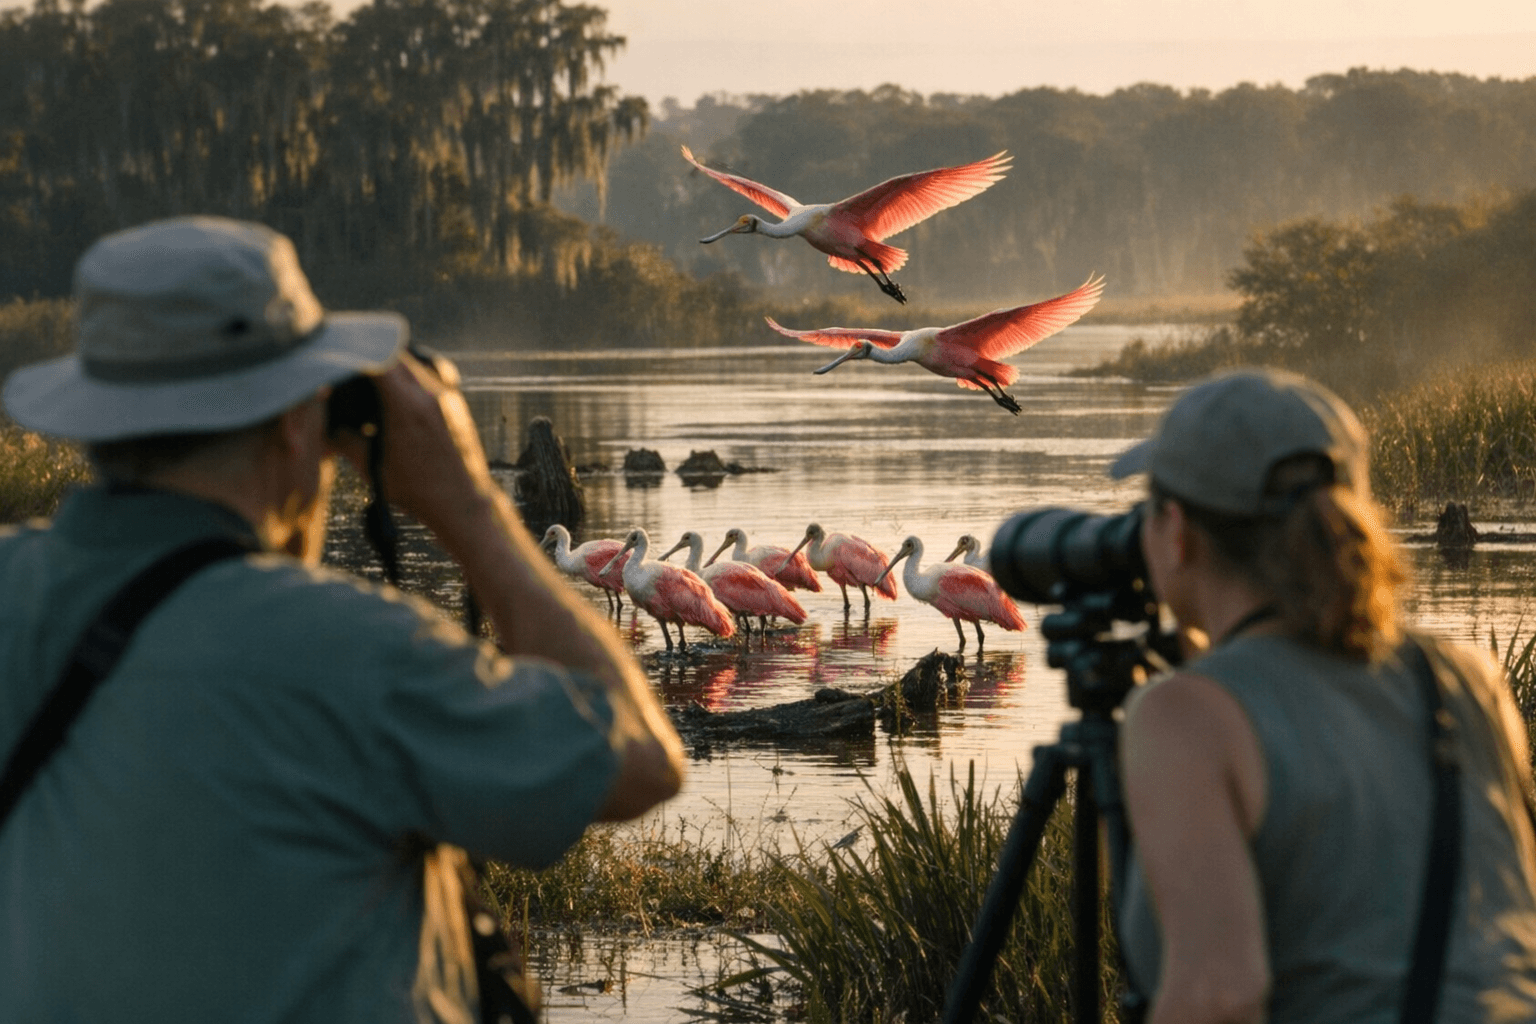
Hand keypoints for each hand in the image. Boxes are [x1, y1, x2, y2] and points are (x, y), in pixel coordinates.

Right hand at [332, 353, 499, 544]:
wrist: (459, 502)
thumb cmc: (415, 490)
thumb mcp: (370, 467)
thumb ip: (343, 440)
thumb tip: (323, 424)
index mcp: (407, 405)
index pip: (375, 359)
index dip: (352, 353)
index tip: (335, 355)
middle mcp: (428, 393)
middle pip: (392, 355)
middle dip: (368, 354)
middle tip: (347, 365)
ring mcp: (444, 396)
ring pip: (409, 364)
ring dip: (386, 366)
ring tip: (364, 380)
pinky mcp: (452, 403)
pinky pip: (423, 378)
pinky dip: (402, 380)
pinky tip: (388, 397)